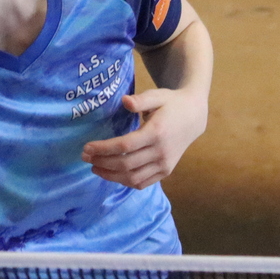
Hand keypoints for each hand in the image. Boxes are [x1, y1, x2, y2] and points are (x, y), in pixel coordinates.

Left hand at [81, 89, 207, 189]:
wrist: (194, 117)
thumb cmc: (171, 103)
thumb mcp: (157, 95)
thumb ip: (141, 100)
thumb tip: (124, 101)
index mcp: (156, 132)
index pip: (124, 146)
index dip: (103, 149)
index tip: (86, 147)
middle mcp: (161, 152)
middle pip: (125, 164)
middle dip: (102, 162)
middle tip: (85, 157)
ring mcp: (165, 164)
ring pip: (133, 177)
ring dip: (110, 175)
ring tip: (95, 167)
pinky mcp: (166, 171)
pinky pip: (143, 183)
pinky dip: (125, 182)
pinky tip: (112, 174)